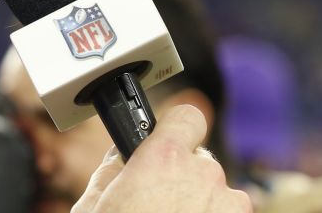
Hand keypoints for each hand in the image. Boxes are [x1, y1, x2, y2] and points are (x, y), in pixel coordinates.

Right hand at [72, 105, 251, 212]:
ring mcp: (229, 207)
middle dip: (182, 180)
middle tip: (156, 206)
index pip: (187, 117)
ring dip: (201, 207)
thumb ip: (111, 172)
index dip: (175, 129)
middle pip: (199, 163)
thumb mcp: (92, 207)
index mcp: (165, 159)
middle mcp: (205, 176)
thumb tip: (119, 157)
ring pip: (218, 195)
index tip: (165, 142)